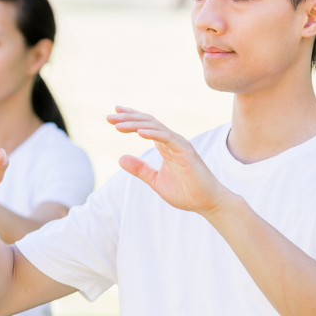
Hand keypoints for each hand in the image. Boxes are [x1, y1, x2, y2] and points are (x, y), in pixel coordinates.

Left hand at [108, 105, 234, 214]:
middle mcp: (172, 141)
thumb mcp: (155, 181)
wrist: (207, 202)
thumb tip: (120, 159)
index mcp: (165, 146)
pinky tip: (139, 133)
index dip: (130, 118)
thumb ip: (140, 169)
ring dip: (135, 124)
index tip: (114, 113)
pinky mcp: (186, 151)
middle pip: (147, 123)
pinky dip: (153, 134)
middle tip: (109, 117)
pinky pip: (167, 138)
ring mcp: (179, 145)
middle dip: (128, 118)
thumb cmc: (186, 192)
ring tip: (118, 124)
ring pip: (155, 127)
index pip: (146, 126)